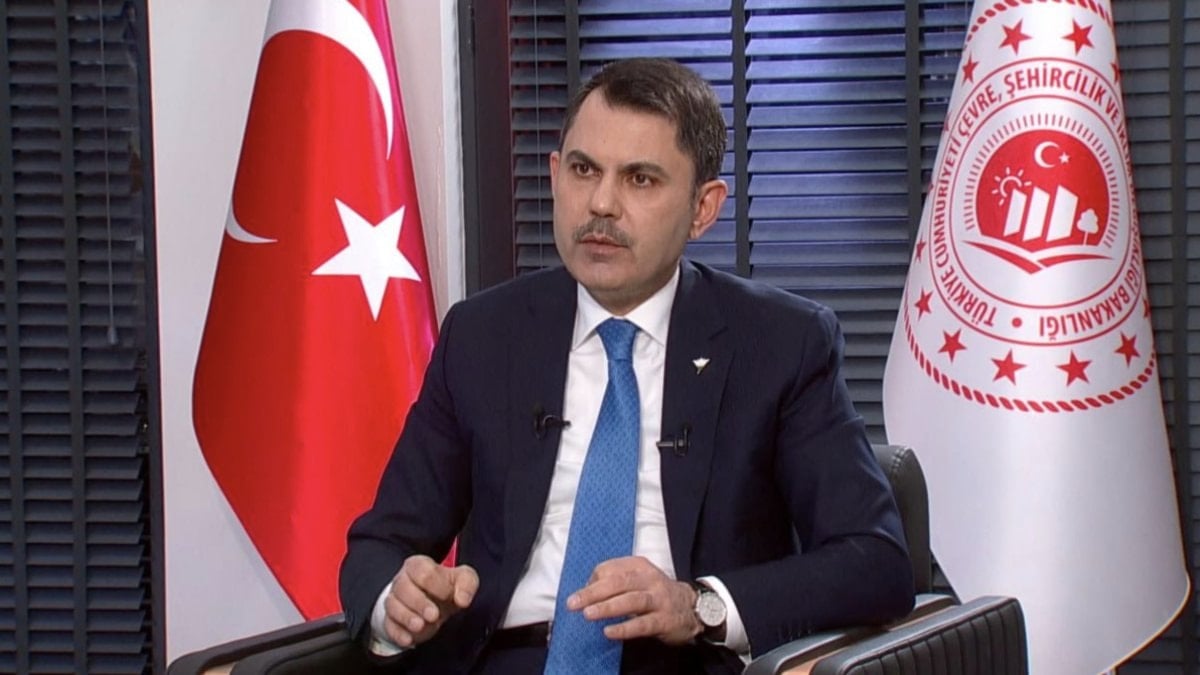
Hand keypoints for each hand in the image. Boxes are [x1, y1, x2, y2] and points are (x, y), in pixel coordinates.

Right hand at [383, 554, 478, 647]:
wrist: (433, 605)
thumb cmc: (446, 589)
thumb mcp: (463, 580)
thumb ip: (467, 583)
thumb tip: (463, 598)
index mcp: (419, 565)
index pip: (422, 570)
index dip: (436, 584)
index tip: (449, 595)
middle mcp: (403, 580)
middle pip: (403, 587)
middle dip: (418, 602)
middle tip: (433, 615)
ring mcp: (394, 600)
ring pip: (392, 605)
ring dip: (406, 617)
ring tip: (420, 626)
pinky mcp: (390, 620)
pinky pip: (388, 625)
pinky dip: (398, 633)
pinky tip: (409, 639)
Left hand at [565, 556, 701, 645]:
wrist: (693, 609)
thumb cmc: (657, 594)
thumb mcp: (639, 580)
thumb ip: (615, 581)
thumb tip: (587, 591)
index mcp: (640, 566)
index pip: (611, 568)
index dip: (593, 581)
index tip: (580, 594)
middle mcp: (650, 579)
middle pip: (618, 582)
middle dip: (593, 593)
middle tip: (573, 603)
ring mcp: (659, 599)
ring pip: (631, 600)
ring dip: (607, 607)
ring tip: (587, 614)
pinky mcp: (665, 620)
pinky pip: (643, 624)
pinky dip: (625, 628)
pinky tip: (609, 632)